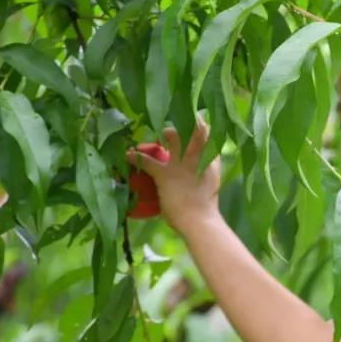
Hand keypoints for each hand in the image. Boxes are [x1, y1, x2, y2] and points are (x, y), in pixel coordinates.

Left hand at [126, 118, 221, 233]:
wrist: (200, 221)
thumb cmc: (206, 209)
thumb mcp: (211, 185)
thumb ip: (206, 173)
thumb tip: (198, 173)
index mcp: (212, 163)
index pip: (211, 137)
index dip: (204, 127)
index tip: (198, 121)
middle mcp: (199, 158)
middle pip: (197, 128)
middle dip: (187, 120)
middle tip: (179, 120)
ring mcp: (181, 163)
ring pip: (173, 135)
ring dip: (165, 132)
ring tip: (158, 132)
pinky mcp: (165, 174)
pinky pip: (147, 161)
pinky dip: (136, 157)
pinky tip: (128, 155)